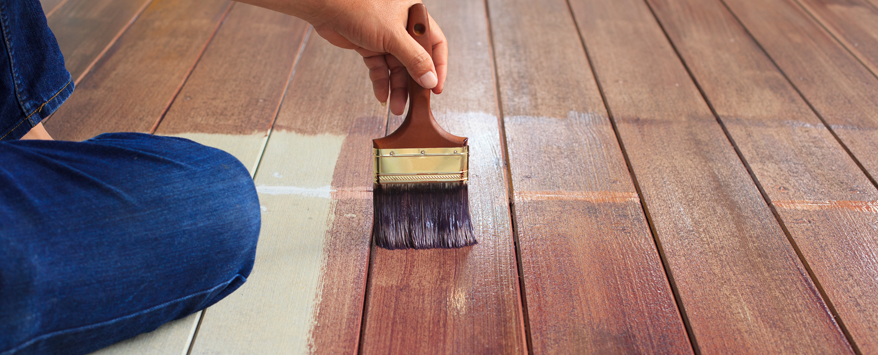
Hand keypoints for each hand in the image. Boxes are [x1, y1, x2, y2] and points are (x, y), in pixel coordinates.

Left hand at [238, 0, 447, 114]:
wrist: (326, 7)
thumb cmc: (358, 7)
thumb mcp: (393, 36)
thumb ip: (414, 59)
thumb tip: (430, 79)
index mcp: (414, 16)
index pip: (435, 44)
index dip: (438, 67)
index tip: (436, 87)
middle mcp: (402, 26)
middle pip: (414, 60)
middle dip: (413, 83)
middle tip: (415, 102)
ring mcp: (385, 37)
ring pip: (396, 67)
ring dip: (396, 88)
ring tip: (396, 106)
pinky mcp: (369, 45)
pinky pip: (380, 68)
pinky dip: (381, 82)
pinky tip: (382, 95)